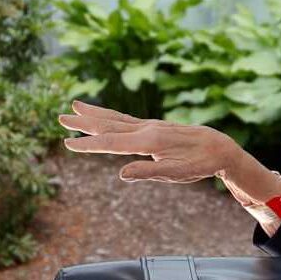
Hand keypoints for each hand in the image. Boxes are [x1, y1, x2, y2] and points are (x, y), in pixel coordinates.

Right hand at [58, 100, 238, 182]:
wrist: (219, 147)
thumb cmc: (198, 164)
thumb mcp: (175, 174)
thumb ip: (147, 173)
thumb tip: (121, 173)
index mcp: (148, 142)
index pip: (111, 144)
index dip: (88, 145)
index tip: (66, 143)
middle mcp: (146, 129)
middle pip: (108, 125)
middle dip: (83, 122)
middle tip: (60, 117)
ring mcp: (149, 125)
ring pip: (115, 118)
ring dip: (93, 113)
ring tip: (74, 105)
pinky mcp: (153, 127)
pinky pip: (125, 119)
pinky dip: (109, 115)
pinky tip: (102, 115)